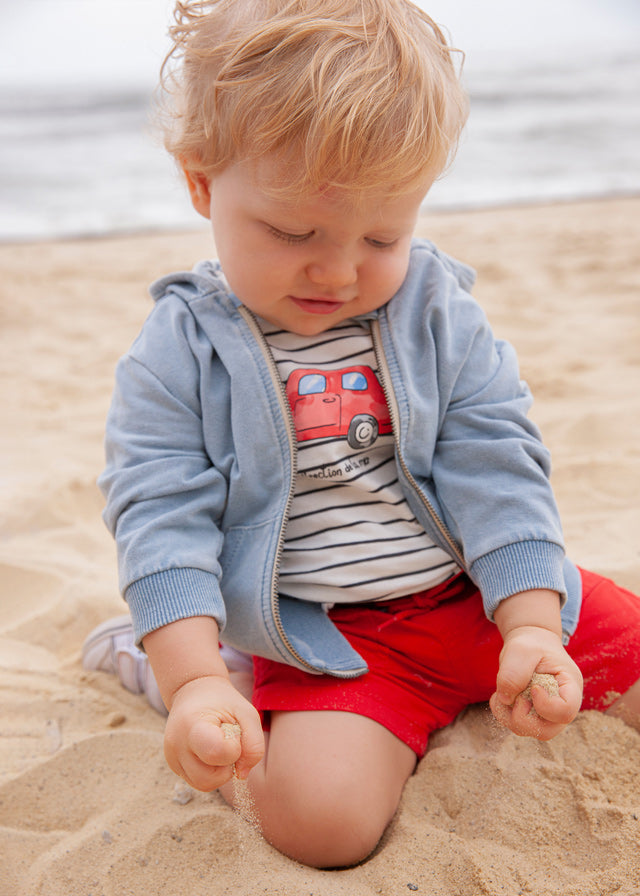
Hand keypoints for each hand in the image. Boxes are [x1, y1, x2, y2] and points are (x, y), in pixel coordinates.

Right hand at [163, 674, 264, 790]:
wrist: (193, 691)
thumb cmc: (223, 702)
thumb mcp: (247, 712)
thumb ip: (254, 744)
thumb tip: (241, 775)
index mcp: (192, 725)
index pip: (215, 753)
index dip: (234, 749)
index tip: (233, 733)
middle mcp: (176, 745)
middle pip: (208, 779)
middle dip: (227, 766)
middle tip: (228, 742)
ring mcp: (172, 757)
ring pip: (202, 785)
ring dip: (219, 772)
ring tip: (219, 747)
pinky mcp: (173, 765)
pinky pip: (197, 781)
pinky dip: (210, 772)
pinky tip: (209, 751)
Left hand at [489, 625, 582, 739]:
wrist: (530, 642)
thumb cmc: (531, 644)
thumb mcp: (522, 650)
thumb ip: (514, 673)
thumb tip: (506, 700)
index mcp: (570, 686)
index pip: (566, 711)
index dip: (545, 705)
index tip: (533, 687)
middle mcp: (562, 705)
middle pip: (547, 730)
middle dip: (522, 717)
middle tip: (515, 694)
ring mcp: (548, 713)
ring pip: (530, 731)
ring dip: (509, 715)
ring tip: (504, 691)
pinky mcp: (533, 715)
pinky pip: (517, 726)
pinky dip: (503, 713)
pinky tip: (501, 695)